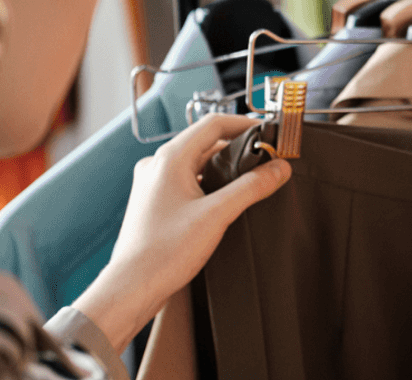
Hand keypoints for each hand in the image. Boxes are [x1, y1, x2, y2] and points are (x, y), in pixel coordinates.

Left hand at [72, 114, 291, 351]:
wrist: (131, 288)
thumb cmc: (164, 253)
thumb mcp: (217, 215)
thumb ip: (251, 187)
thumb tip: (280, 168)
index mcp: (169, 159)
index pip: (214, 124)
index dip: (246, 124)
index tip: (269, 133)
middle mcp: (157, 165)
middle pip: (205, 141)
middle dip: (238, 147)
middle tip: (267, 159)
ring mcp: (152, 183)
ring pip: (195, 161)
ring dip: (223, 165)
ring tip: (250, 179)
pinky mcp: (153, 201)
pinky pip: (185, 179)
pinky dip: (207, 181)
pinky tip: (222, 200)